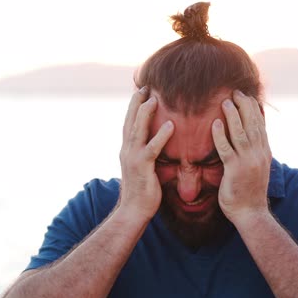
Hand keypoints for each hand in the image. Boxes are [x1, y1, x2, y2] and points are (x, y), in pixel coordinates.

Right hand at [118, 87, 173, 221]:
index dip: (133, 107)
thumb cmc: (140, 191)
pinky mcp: (142, 167)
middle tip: (144, 87)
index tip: (140, 92)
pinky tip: (171, 125)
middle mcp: (127, 150)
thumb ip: (143, 155)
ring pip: (138, 130)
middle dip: (136, 103)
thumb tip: (151, 148)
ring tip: (154, 98)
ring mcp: (133, 158)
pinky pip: (153, 148)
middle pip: (131, 121)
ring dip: (145, 113)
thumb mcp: (140, 169)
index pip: (129, 124)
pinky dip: (161, 136)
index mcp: (127, 150)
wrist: (132, 210)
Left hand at [211, 90, 271, 222]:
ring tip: (226, 101)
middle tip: (236, 91)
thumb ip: (252, 152)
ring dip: (233, 115)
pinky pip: (227, 149)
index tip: (246, 95)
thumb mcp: (255, 168)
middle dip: (244, 106)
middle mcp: (258, 154)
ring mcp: (248, 161)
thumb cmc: (249, 192)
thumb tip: (248, 139)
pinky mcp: (235, 170)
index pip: (260, 125)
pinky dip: (221, 135)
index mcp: (264, 152)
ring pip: (241, 133)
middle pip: (252, 124)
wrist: (251, 213)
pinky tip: (216, 123)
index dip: (253, 108)